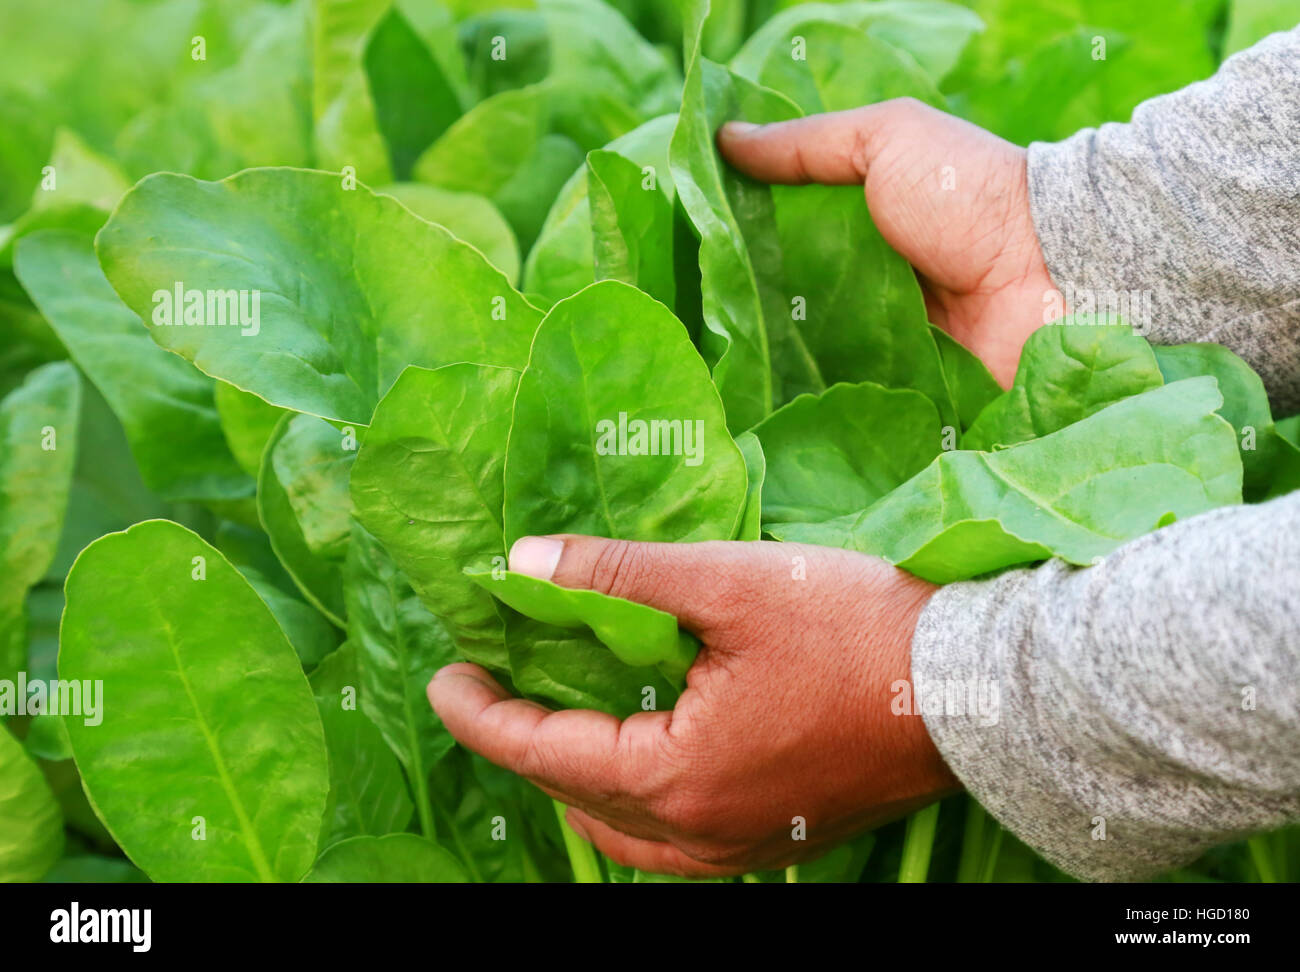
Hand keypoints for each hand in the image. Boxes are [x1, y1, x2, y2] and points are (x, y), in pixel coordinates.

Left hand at [429, 534, 958, 877]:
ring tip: (549, 732)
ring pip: (626, 835)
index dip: (484, 715)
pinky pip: (676, 845)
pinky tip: (637, 765)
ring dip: (575, 785)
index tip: (445, 676)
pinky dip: (633, 808)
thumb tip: (525, 563)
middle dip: (522, 747)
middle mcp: (703, 831)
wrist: (979, 689)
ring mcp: (745, 844)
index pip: (548, 753)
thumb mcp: (730, 583)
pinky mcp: (779, 835)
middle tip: (486, 692)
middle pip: (579, 800)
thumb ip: (620, 573)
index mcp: (680, 776)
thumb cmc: (858, 628)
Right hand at [719, 98, 1053, 386]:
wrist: (1048, 270)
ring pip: (815, 355)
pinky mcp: (908, 387)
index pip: (786, 242)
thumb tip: (725, 139)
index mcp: (863, 226)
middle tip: (702, 324)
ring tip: (724, 372)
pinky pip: (853, 398)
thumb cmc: (964, 194)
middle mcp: (872, 283)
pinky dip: (821, 402)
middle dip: (751, 314)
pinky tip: (772, 404)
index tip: (694, 259)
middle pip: (794, 303)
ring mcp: (889, 338)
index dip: (743, 249)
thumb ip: (808, 145)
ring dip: (778, 362)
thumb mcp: (884, 141)